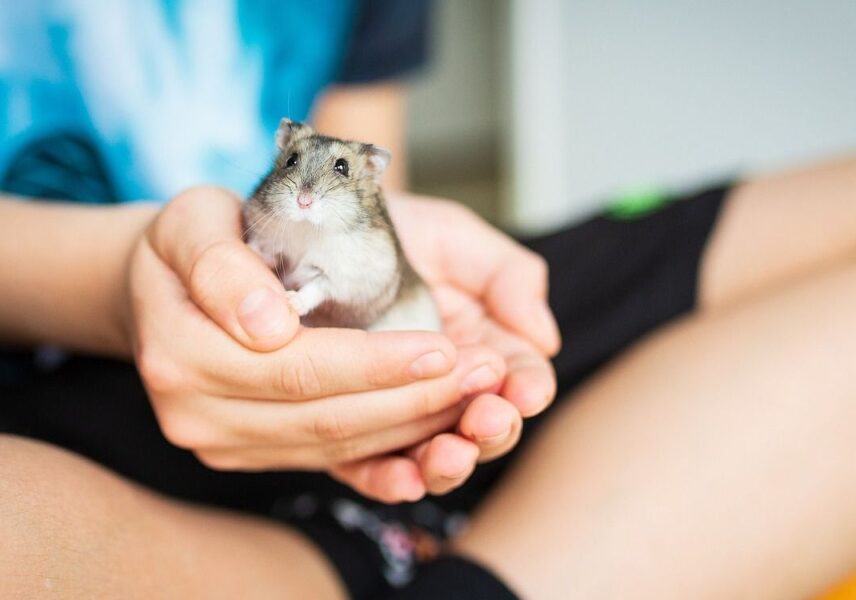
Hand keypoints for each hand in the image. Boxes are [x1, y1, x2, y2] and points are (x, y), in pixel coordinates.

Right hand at [125, 187, 506, 501]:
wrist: (165, 285)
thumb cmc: (194, 240)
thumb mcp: (193, 220)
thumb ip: (221, 264)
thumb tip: (268, 325)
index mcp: (180, 352)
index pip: (297, 367)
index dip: (377, 365)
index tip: (444, 348)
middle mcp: (195, 413)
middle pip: (325, 418)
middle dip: (414, 400)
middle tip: (485, 375)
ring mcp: (222, 443)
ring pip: (336, 446)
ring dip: (414, 427)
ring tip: (477, 396)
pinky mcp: (250, 454)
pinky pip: (331, 460)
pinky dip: (390, 446)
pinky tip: (439, 427)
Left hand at [337, 193, 558, 494]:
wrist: (310, 226)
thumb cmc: (390, 230)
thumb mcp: (454, 239)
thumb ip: (508, 276)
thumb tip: (544, 336)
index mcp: (484, 346)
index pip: (519, 380)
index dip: (527, 390)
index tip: (525, 391)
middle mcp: (444, 388)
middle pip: (482, 429)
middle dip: (491, 431)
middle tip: (487, 419)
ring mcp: (396, 414)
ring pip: (431, 457)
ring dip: (446, 463)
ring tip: (449, 454)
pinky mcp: (343, 429)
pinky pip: (365, 468)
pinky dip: (387, 480)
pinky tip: (403, 481)